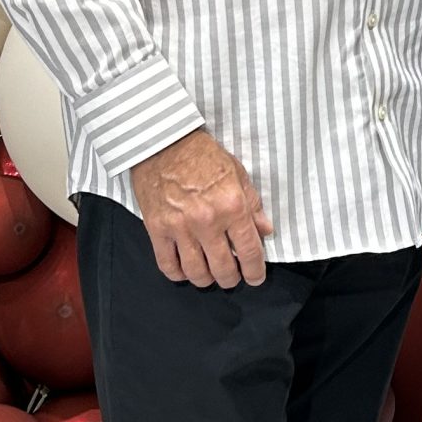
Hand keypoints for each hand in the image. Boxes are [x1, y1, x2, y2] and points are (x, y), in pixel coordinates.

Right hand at [130, 130, 272, 287]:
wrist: (163, 141)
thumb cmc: (202, 154)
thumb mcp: (237, 173)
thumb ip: (252, 205)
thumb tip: (265, 231)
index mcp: (232, 205)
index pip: (249, 251)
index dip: (255, 270)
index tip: (256, 277)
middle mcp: (208, 221)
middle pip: (223, 268)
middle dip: (231, 279)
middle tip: (233, 278)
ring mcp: (180, 227)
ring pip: (196, 272)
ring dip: (206, 280)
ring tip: (210, 276)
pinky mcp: (157, 228)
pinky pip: (167, 264)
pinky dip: (178, 274)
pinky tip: (184, 270)